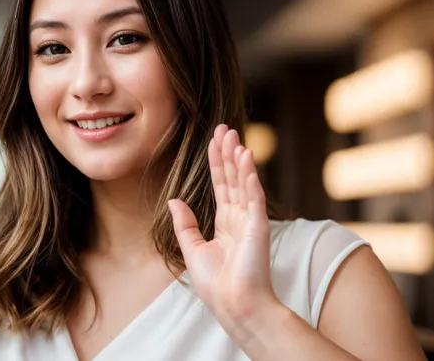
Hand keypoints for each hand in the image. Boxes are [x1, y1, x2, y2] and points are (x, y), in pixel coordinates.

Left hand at [168, 124, 278, 333]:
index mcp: (225, 223)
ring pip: (244, 182)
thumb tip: (174, 200)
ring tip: (233, 137)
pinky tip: (246, 160)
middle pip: (232, 178)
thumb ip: (185, 223)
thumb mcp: (192, 249)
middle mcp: (240, 217)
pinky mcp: (258, 227)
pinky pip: (254, 197)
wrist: (234, 305)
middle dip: (228, 153)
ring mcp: (251, 220)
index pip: (221, 185)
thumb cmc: (216, 284)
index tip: (214, 141)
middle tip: (225, 128)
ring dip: (239, 159)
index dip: (217, 162)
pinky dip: (250, 178)